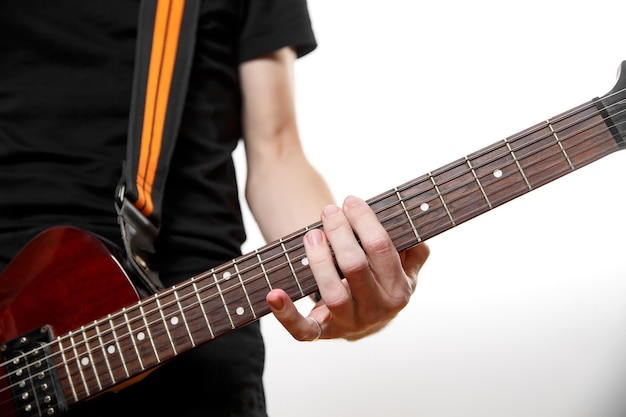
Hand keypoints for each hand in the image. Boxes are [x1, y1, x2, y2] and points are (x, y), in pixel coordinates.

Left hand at [266, 195, 429, 340]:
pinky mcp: (324, 333)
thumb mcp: (406, 266)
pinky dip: (286, 314)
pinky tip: (275, 294)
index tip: (350, 201)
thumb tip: (410, 225)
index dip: (364, 220)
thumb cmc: (383, 280)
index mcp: (400, 290)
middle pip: (355, 267)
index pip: (381, 247)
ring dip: (319, 261)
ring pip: (333, 294)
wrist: (369, 320)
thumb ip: (413, 246)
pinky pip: (303, 329)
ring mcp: (350, 324)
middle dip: (340, 233)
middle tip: (329, 211)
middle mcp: (377, 310)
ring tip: (312, 235)